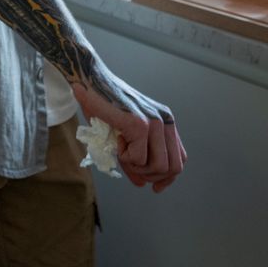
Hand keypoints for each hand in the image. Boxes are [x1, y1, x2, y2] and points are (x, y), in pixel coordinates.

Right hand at [72, 74, 186, 191]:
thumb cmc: (102, 104)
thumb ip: (136, 159)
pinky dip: (125, 158)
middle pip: (172, 167)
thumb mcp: (124, 135)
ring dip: (136, 167)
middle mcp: (165, 120)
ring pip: (158, 166)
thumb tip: (142, 184)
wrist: (88, 79)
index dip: (168, 178)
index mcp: (166, 121)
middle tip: (130, 165)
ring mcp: (154, 122)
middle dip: (150, 175)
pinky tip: (116, 141)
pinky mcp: (138, 124)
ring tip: (122, 152)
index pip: (180, 159)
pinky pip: (138, 159)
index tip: (155, 187)